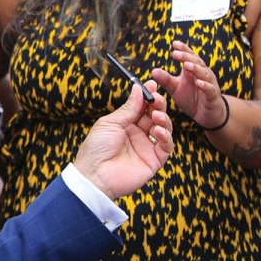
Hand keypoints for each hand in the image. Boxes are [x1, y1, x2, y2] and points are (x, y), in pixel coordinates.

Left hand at [73, 81, 172, 199]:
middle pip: (155, 115)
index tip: (152, 84)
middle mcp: (138, 134)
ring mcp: (147, 147)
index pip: (143, 107)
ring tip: (156, 116)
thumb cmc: (96, 148)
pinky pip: (166, 147)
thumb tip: (139, 89)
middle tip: (157, 99)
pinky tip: (159, 131)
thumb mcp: (110, 123)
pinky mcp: (154, 161)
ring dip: (163, 119)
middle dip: (158, 105)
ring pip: (164, 129)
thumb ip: (128, 108)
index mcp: (126, 124)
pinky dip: (166, 137)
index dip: (149, 96)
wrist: (94, 175)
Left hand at [151, 41, 225, 126]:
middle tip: (176, 53)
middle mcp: (202, 74)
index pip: (188, 56)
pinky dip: (205, 85)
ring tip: (187, 65)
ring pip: (204, 74)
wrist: (206, 115)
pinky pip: (210, 89)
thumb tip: (153, 71)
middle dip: (186, 57)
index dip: (183, 49)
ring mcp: (209, 84)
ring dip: (195, 69)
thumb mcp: (175, 89)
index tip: (174, 43)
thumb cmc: (191, 99)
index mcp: (193, 70)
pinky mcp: (213, 96)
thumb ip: (166, 80)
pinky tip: (199, 83)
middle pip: (196, 62)